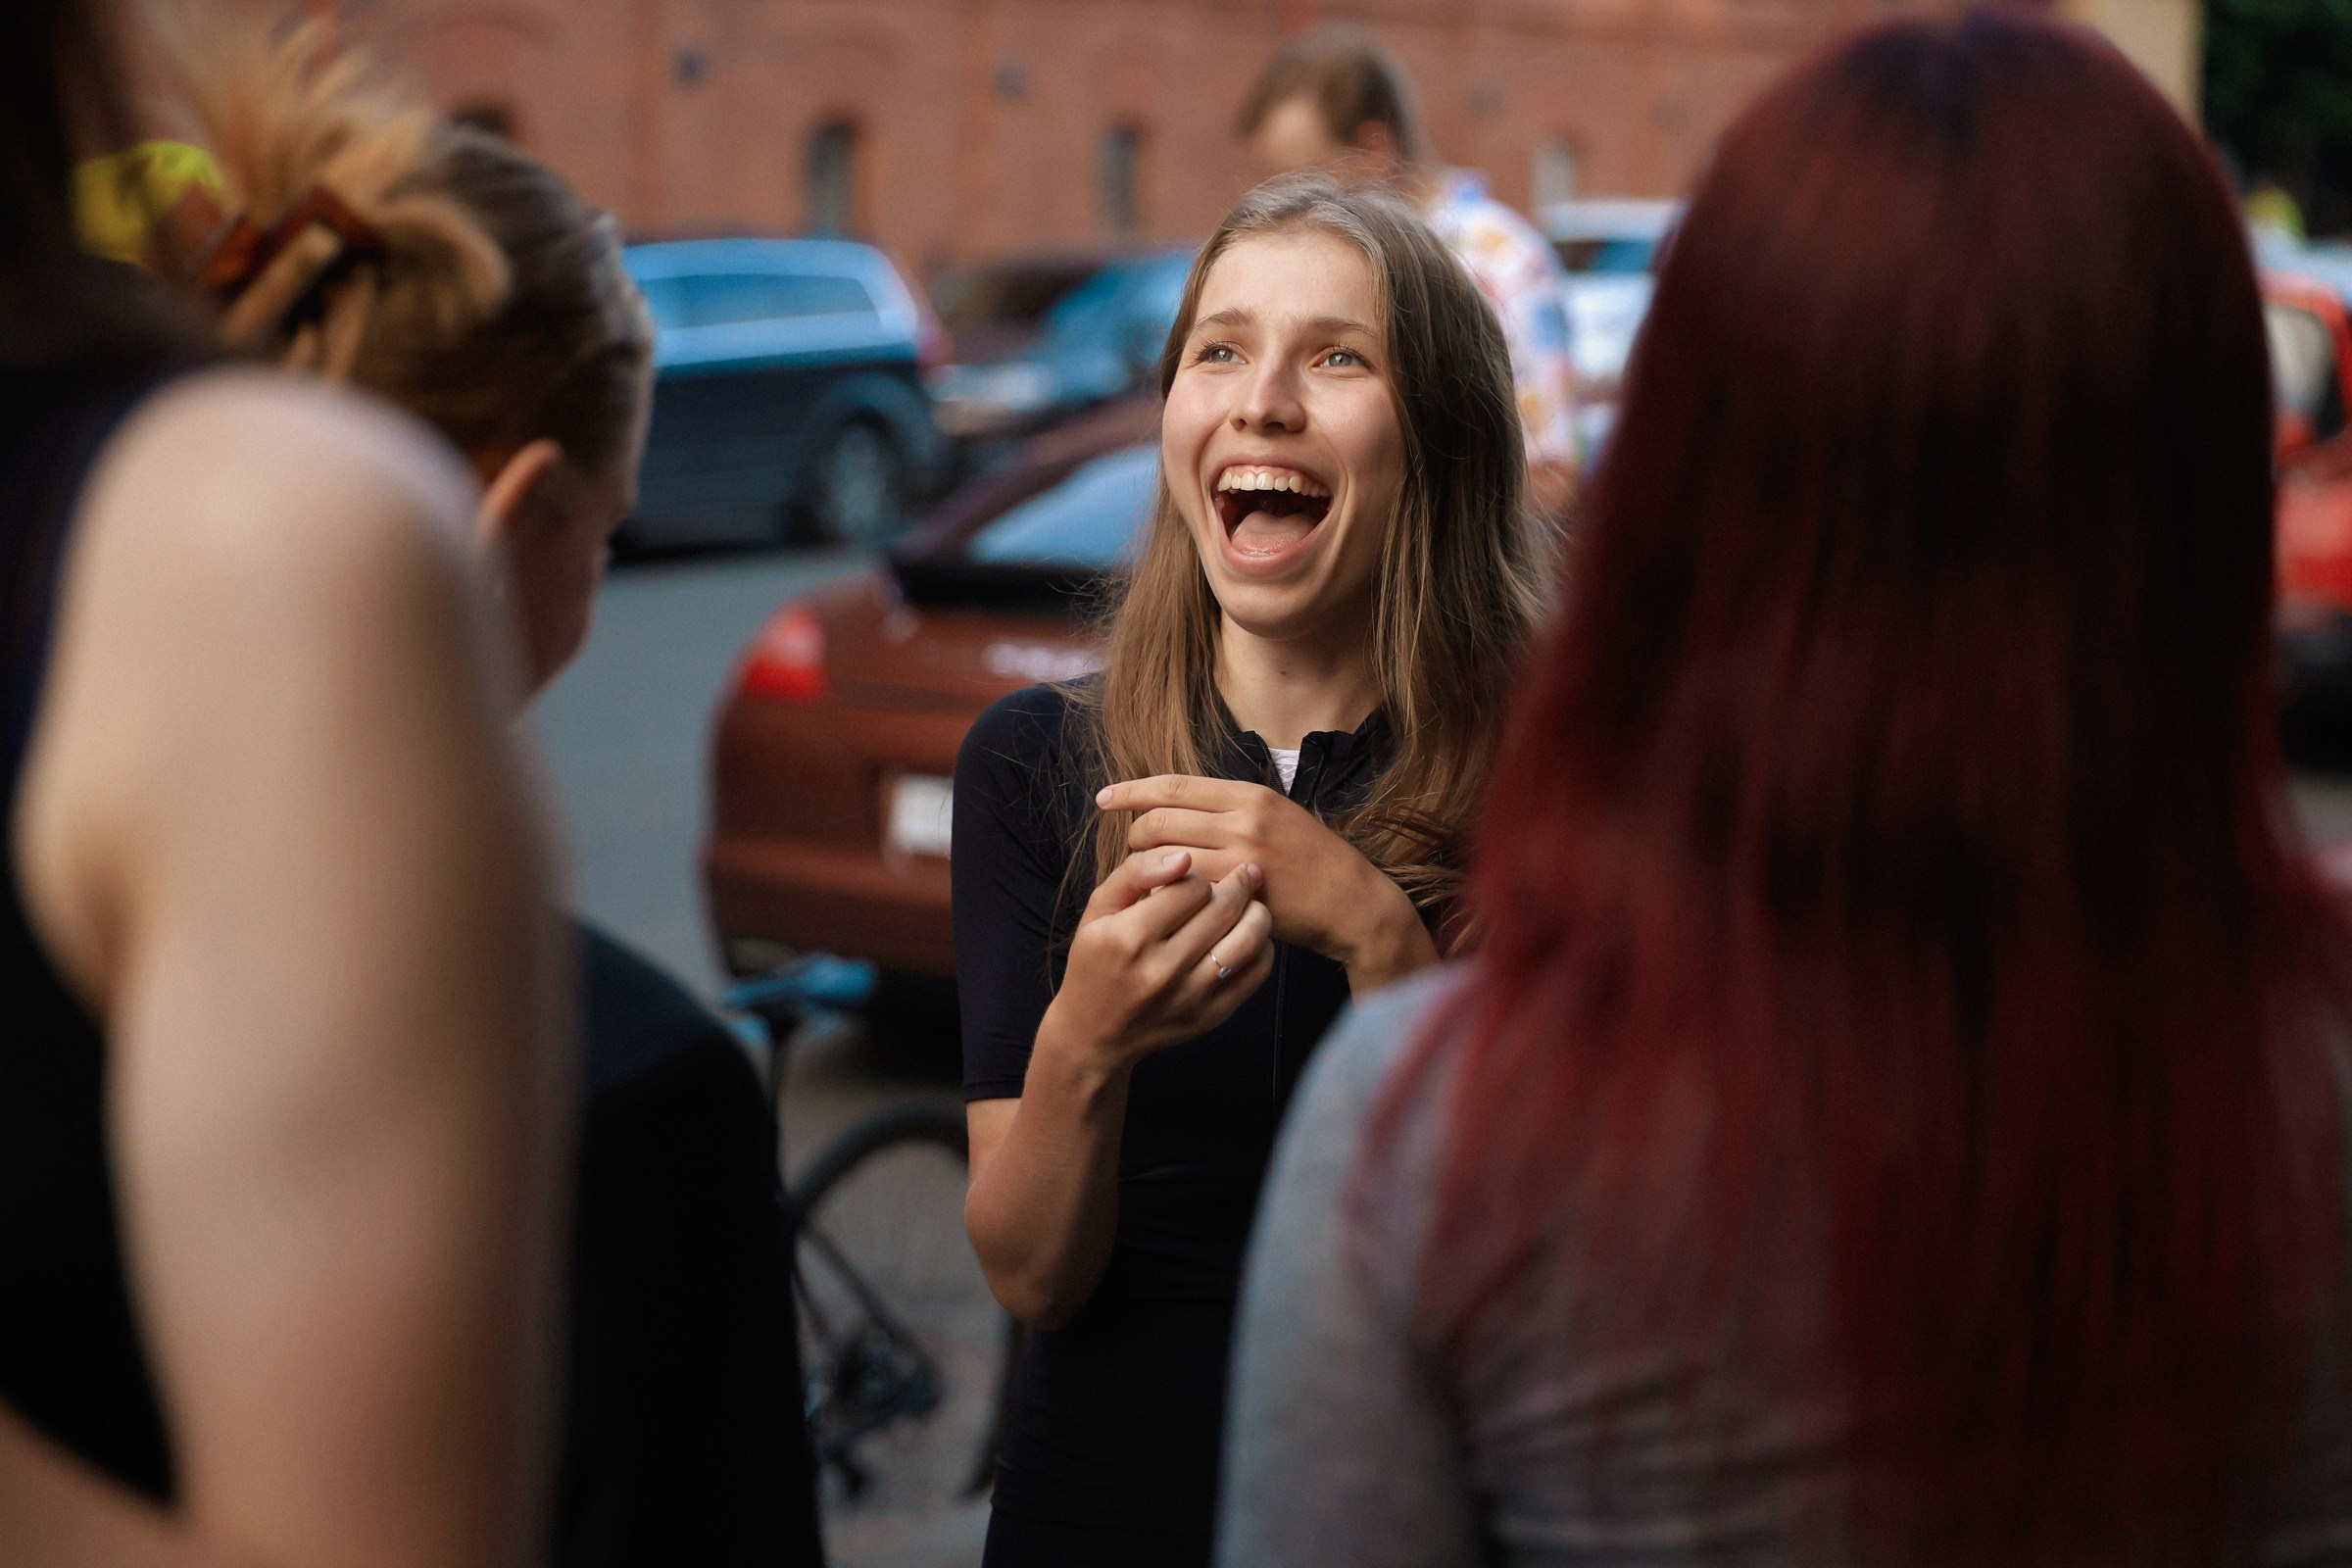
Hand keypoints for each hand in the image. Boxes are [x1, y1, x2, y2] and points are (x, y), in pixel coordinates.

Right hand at [1040, 848, 1274, 1071]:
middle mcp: (1163, 969)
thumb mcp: (1098, 910)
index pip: (1192, 887)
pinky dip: (1263, 947)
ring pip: (1249, 939)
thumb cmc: (1096, 961)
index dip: (1200, 874)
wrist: (1095, 1031)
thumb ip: (1135, 873)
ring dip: (1258, 912)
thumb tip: (1184, 856)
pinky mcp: (1211, 1016)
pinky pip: (1256, 973)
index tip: (1196, 878)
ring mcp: (1191, 996)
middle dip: (1239, 884)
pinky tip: (1250, 936)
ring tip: (1252, 902)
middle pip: (1225, 909)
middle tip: (1245, 874)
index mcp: (1131, 937)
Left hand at [1097, 775, 1436, 987]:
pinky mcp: (1240, 890)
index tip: (1104, 797)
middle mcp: (1242, 817)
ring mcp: (1241, 854)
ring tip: (1151, 878)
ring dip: (1147, 867)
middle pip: (1160, 819)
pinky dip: (1167, 893)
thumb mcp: (1277, 818)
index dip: (1132, 791)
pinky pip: (1184, 888)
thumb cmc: (1312, 862)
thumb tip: (1180, 807)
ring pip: (1166, 855)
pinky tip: (1166, 901)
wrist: (1351, 900)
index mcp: (1247, 794)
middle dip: (1135, 836)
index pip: (1174, 785)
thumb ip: (1232, 811)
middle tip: (1134, 852)